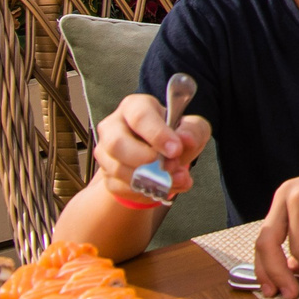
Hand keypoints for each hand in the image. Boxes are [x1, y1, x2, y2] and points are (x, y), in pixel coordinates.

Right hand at [91, 94, 211, 206]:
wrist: (162, 160)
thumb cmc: (175, 136)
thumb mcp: (193, 128)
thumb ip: (193, 130)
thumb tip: (185, 139)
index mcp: (135, 107)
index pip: (140, 116)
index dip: (157, 134)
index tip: (176, 150)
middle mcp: (114, 126)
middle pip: (116, 143)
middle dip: (145, 159)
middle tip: (170, 166)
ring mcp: (106, 151)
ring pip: (117, 169)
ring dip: (148, 179)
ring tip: (175, 178)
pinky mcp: (106, 174)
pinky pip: (120, 187)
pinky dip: (145, 191)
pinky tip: (163, 187)